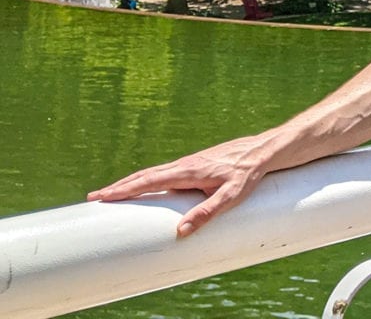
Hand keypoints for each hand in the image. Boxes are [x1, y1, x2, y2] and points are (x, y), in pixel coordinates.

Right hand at [87, 135, 268, 237]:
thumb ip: (207, 213)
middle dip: (119, 186)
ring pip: (153, 172)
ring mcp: (188, 163)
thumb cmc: (247, 174)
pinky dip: (147, 178)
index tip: (102, 196)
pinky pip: (164, 172)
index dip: (124, 189)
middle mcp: (184, 165)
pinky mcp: (195, 164)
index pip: (149, 181)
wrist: (262, 151)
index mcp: (187, 171)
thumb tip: (181, 232)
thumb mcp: (230, 197)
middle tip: (94, 197)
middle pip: (145, 175)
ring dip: (131, 182)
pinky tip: (144, 186)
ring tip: (111, 193)